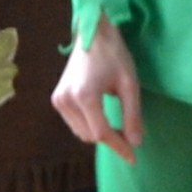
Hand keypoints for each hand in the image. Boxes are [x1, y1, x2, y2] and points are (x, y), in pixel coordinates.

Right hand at [54, 20, 142, 162]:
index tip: (133, 157)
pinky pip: (75, 124)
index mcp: (85, 96)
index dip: (119, 147)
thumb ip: (133, 115)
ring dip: (99, 134)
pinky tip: (102, 118)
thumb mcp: (130, 84)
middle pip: (90, 136)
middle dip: (111, 140)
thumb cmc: (114, 55)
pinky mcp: (57, 99)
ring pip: (81, 133)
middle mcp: (67, 100)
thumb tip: (135, 143)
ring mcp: (58, 100)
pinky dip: (89, 126)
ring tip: (118, 126)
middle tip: (129, 134)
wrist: (93, 34)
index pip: (102, 133)